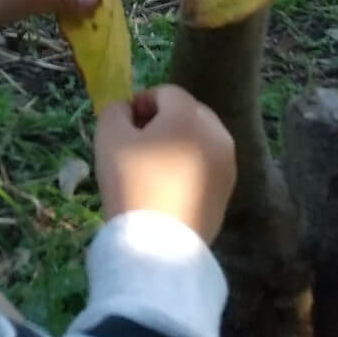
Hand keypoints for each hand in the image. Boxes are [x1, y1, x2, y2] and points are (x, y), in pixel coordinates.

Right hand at [94, 83, 235, 244]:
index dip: (140, 103)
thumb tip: (126, 109)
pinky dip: (189, 167)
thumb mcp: (109, 138)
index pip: (165, 92)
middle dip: (162, 121)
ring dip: (177, 144)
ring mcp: (227, 163)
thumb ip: (115, 111)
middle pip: (187, 113)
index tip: (123, 126)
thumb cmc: (132, 184)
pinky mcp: (228, 189)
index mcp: (189, 115)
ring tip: (153, 168)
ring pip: (199, 139)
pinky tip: (168, 188)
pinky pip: (206, 165)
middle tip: (137, 145)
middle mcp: (217, 133)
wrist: (158, 244)